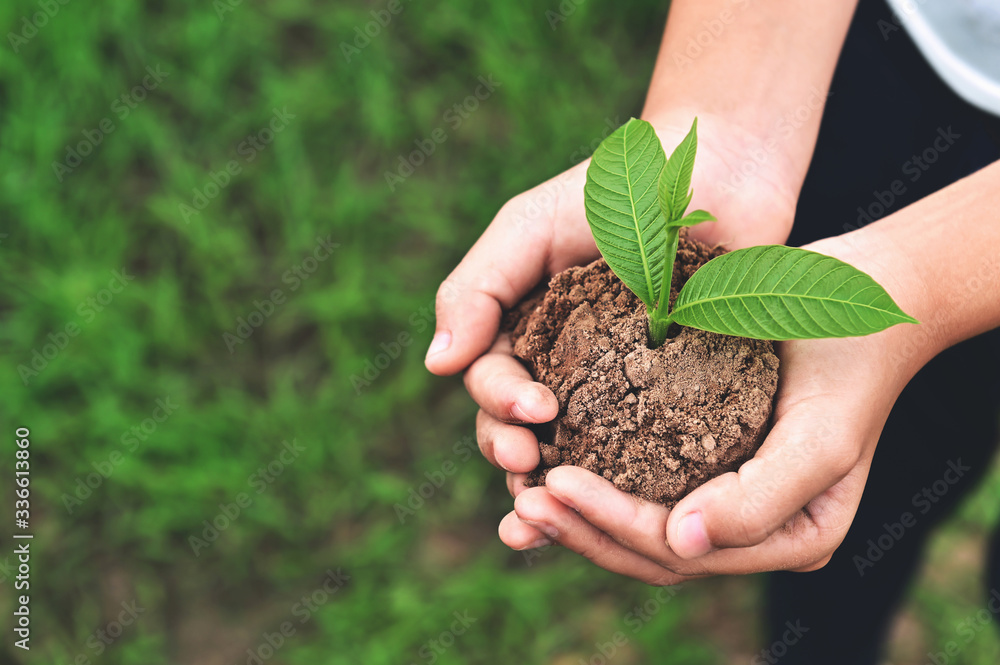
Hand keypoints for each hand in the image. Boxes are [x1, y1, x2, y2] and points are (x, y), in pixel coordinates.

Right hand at [428, 113, 803, 534]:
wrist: (716, 177)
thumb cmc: (615, 194)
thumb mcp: (530, 227)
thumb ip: (475, 288)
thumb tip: (437, 366)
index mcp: (522, 330)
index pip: (491, 381)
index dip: (498, 406)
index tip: (534, 410)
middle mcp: (561, 366)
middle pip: (519, 431)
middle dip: (516, 456)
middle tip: (533, 467)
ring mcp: (616, 389)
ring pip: (572, 455)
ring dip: (556, 489)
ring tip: (557, 512)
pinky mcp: (671, 403)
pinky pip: (642, 453)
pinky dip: (625, 486)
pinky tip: (626, 512)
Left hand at [497, 235, 927, 581]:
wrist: (861, 304)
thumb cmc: (846, 362)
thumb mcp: (821, 435)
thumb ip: (761, 501)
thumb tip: (683, 545)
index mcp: (788, 538)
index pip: (678, 550)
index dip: (611, 525)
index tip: (552, 484)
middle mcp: (751, 529)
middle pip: (649, 552)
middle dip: (581, 530)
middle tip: (521, 500)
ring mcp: (725, 496)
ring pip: (636, 525)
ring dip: (577, 515)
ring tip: (520, 488)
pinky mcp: (703, 459)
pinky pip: (639, 480)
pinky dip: (593, 477)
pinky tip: (544, 460)